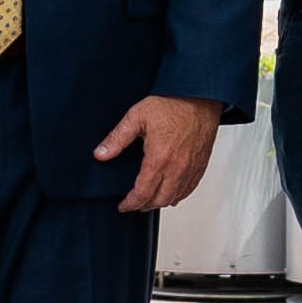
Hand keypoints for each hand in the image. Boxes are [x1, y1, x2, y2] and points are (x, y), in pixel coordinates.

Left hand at [94, 94, 225, 214]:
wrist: (200, 96)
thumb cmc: (173, 103)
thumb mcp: (137, 116)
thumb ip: (117, 138)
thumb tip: (101, 154)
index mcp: (159, 159)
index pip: (142, 193)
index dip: (130, 203)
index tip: (124, 205)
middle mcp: (177, 168)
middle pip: (159, 200)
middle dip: (144, 206)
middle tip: (134, 204)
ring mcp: (191, 168)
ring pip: (175, 197)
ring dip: (160, 202)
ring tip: (150, 199)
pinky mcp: (201, 165)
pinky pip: (190, 189)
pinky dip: (178, 195)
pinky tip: (171, 192)